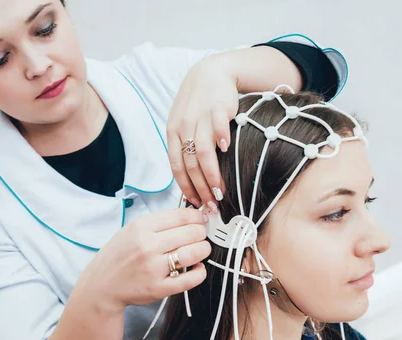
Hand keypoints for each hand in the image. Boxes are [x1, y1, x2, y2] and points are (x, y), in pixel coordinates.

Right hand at [86, 208, 210, 312]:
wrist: (101, 285)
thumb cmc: (119, 256)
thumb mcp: (131, 229)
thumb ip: (158, 223)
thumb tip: (189, 215)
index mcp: (142, 227)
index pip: (182, 216)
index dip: (198, 217)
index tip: (201, 220)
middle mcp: (148, 246)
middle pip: (192, 233)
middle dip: (202, 233)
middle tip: (201, 235)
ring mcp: (153, 268)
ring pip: (194, 253)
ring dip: (204, 250)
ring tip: (201, 250)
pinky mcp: (158, 288)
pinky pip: (190, 279)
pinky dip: (200, 272)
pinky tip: (197, 268)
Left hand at [167, 55, 238, 210]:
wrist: (210, 73)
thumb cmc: (197, 103)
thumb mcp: (183, 123)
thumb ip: (184, 146)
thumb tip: (189, 178)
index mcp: (173, 133)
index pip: (177, 167)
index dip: (186, 187)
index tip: (195, 204)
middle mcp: (184, 126)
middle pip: (190, 165)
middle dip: (201, 189)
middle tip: (211, 205)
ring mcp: (201, 117)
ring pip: (203, 152)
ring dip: (212, 175)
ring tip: (220, 191)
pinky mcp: (218, 107)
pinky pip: (218, 126)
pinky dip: (221, 139)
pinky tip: (227, 151)